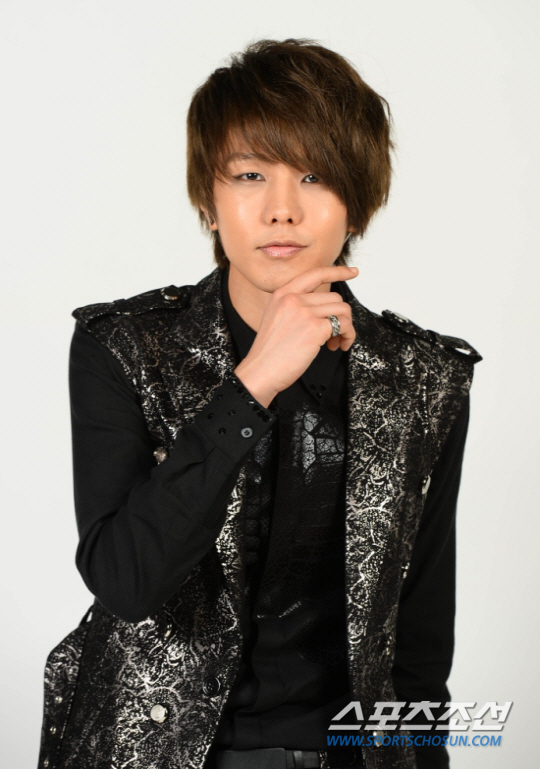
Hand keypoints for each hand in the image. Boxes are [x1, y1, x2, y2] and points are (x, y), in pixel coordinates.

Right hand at [233, 264, 356, 406]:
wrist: (261, 372)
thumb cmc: (270, 352)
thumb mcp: (277, 318)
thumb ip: (296, 306)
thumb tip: (326, 307)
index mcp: (282, 294)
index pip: (315, 274)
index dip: (337, 272)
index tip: (352, 272)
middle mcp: (292, 299)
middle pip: (334, 297)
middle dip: (341, 317)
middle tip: (334, 336)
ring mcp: (304, 312)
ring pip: (342, 310)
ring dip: (346, 328)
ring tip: (336, 342)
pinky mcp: (314, 328)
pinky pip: (343, 325)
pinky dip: (346, 336)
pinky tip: (336, 347)